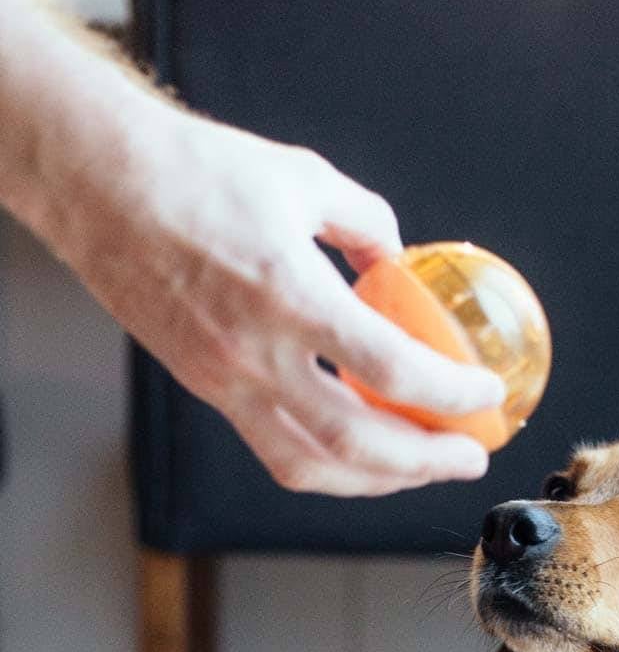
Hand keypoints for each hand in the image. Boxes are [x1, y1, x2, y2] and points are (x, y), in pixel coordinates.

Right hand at [57, 106, 503, 495]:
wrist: (99, 187)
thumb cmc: (195, 172)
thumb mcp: (302, 178)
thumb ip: (364, 223)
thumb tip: (398, 259)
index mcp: (289, 294)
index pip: (390, 367)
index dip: (450, 392)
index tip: (487, 395)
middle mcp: (256, 352)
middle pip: (357, 442)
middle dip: (426, 461)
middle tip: (471, 455)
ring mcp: (227, 381)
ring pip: (314, 464)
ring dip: (380, 479)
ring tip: (425, 466)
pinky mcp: (210, 391)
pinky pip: (278, 451)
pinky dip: (331, 466)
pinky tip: (364, 456)